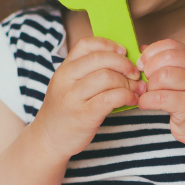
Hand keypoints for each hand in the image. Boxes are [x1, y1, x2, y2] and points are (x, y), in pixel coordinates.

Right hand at [33, 36, 145, 158]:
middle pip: (100, 59)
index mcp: (64, 68)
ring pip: (107, 77)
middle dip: (124, 64)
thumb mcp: (69, 84)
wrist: (47, 139)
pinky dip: (126, 96)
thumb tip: (124, 59)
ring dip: (128, 82)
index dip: (109, 44)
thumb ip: (88, 71)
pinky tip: (131, 100)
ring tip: (136, 89)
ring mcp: (73, 97)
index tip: (124, 52)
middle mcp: (66, 79)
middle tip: (135, 74)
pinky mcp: (83, 115)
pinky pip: (109, 98)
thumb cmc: (65, 110)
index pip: (86, 44)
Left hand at [136, 39, 184, 149]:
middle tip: (146, 82)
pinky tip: (145, 104)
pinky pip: (160, 97)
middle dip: (149, 69)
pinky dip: (146, 100)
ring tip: (149, 94)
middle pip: (166, 58)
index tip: (142, 64)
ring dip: (149, 86)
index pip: (171, 45)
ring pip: (163, 76)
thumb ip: (168, 63)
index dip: (151, 52)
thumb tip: (142, 49)